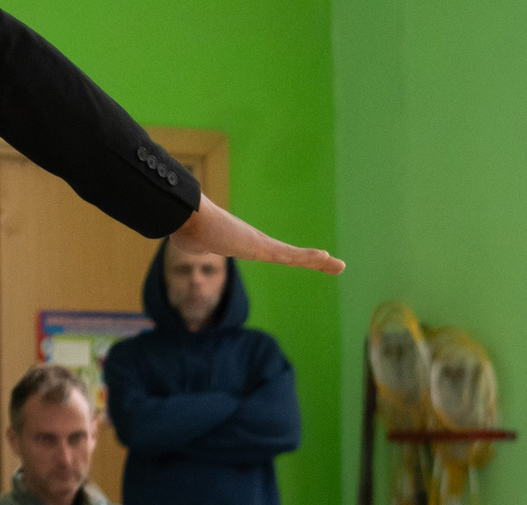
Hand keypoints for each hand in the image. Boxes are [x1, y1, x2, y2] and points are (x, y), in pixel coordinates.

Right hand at [172, 195, 343, 274]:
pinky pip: (290, 256)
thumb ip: (199, 242)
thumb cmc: (189, 226)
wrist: (188, 217)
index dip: (294, 257)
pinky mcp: (262, 248)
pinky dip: (308, 257)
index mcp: (247, 243)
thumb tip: (189, 240)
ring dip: (317, 262)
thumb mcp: (197, 241)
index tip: (310, 259)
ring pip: (296, 256)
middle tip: (334, 264)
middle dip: (312, 260)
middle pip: (291, 254)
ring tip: (338, 265)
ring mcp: (261, 245)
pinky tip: (325, 257)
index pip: (277, 253)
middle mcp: (258, 243)